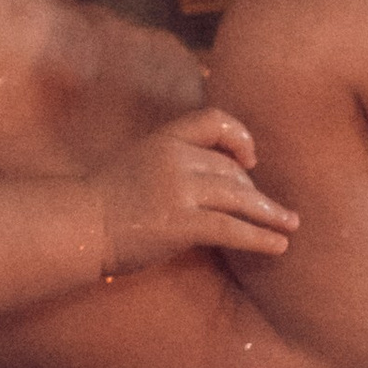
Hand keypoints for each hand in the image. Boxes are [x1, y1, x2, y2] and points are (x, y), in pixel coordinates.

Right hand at [99, 107, 297, 276]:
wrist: (76, 226)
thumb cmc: (102, 203)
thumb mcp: (136, 166)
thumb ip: (168, 164)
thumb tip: (208, 181)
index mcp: (163, 140)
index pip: (214, 121)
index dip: (239, 136)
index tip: (251, 158)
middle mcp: (175, 159)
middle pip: (232, 168)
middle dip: (257, 192)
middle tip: (275, 211)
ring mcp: (179, 190)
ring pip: (241, 197)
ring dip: (271, 214)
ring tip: (291, 226)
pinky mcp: (180, 223)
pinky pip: (232, 228)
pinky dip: (260, 238)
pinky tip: (279, 246)